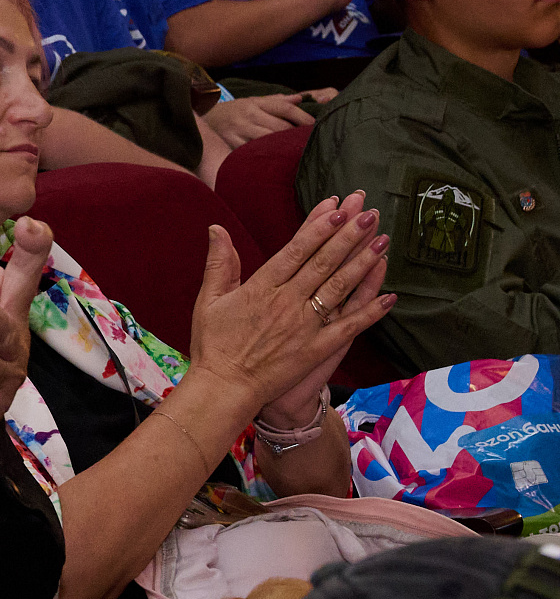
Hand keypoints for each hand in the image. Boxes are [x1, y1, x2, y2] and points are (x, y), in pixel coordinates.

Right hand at [186, 191, 393, 416]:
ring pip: (339, 288)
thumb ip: (219, 264)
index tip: (335, 209)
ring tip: (383, 241)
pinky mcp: (316, 349)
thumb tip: (217, 229)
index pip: (294, 251)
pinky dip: (370, 312)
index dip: (317, 228)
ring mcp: (304, 326)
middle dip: (348, 236)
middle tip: (369, 213)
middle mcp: (286, 303)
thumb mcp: (209, 300)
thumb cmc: (213, 345)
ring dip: (363, 263)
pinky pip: (348, 327)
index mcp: (260, 288)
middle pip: (323, 263)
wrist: (224, 389)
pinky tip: (389, 296)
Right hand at [204, 94, 316, 145]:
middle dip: (295, 135)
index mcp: (255, 103)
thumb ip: (275, 101)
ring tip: (296, 154)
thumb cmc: (232, 113)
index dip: (302, 117)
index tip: (315, 125)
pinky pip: (251, 152)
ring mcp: (238, 130)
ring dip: (282, 147)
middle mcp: (247, 115)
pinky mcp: (230, 144)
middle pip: (279, 126)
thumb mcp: (251, 101)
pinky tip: (273, 161)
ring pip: (267, 140)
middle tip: (310, 143)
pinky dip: (264, 156)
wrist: (200, 120)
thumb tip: (300, 99)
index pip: (284, 108)